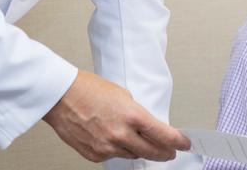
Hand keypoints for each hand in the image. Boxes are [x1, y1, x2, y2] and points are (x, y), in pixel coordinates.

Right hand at [42, 69, 190, 162]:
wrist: (61, 96)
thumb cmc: (88, 90)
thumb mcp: (123, 96)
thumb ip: (137, 114)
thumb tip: (147, 127)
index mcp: (132, 116)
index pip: (164, 135)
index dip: (178, 141)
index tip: (185, 143)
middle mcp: (121, 135)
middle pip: (152, 152)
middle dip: (165, 152)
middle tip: (171, 152)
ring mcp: (107, 147)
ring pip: (133, 155)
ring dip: (139, 149)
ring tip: (135, 138)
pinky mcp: (94, 155)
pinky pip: (114, 156)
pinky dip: (117, 149)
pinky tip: (112, 137)